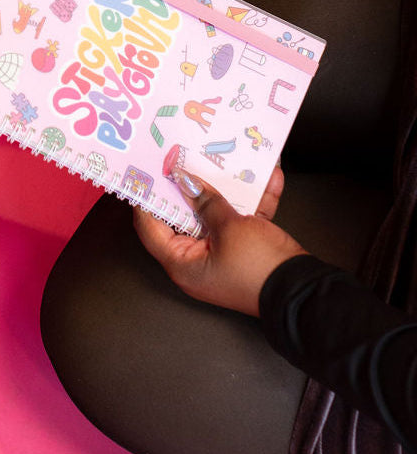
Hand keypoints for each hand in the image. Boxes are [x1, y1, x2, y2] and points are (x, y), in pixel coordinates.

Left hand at [132, 165, 306, 315]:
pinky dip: (255, 202)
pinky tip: (269, 177)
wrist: (306, 293)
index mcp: (182, 264)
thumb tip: (186, 182)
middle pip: (184, 218)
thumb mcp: (231, 228)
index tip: (146, 174)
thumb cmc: (261, 268)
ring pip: (217, 216)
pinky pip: (244, 221)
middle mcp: (197, 262)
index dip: (147, 200)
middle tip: (184, 160)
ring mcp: (222, 257)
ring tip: (225, 161)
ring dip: (227, 190)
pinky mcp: (246, 252)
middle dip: (189, 187)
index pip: (151, 229)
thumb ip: (207, 202)